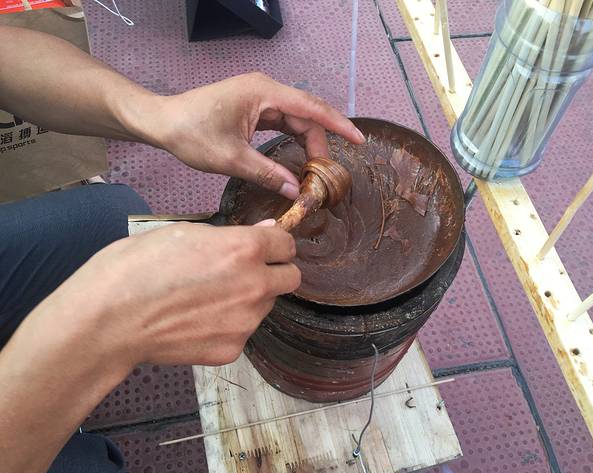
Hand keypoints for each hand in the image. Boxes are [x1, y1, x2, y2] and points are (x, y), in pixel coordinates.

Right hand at [48, 222, 299, 367]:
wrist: (109, 320)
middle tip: (243, 273)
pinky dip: (229, 325)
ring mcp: (246, 322)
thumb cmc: (137, 266)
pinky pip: (243, 331)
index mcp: (245, 249)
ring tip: (208, 298)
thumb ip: (233, 235)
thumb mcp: (184, 232)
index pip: (287, 246)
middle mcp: (255, 286)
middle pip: (290, 278)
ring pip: (265, 306)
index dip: (275, 245)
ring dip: (250, 299)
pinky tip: (197, 321)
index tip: (264, 248)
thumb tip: (268, 234)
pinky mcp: (232, 349)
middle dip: (274, 272)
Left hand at [149, 73, 364, 198]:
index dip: (338, 125)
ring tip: (313, 171)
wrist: (161, 122)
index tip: (358, 140)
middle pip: (306, 115)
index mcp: (263, 93)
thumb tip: (297, 191)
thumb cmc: (191, 134)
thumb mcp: (232, 159)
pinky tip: (298, 158)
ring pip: (296, 119)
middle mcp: (266, 90)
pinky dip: (293, 140)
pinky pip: (282, 122)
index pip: (311, 108)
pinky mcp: (254, 108)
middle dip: (319, 144)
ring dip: (307, 143)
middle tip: (323, 176)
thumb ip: (268, 174)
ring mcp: (260, 97)